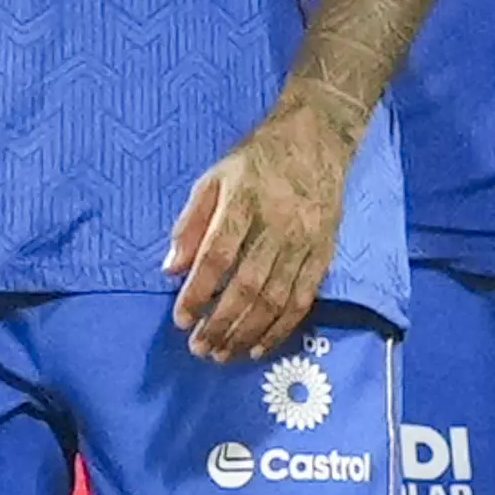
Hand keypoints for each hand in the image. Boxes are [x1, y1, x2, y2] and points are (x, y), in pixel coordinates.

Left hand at [163, 94, 356, 362]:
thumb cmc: (255, 161)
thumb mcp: (213, 178)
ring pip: (276, 299)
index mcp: (244, 202)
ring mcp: (304, 242)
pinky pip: (303, 300)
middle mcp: (277, 225)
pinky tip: (258, 347)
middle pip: (248, 285)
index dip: (199, 291)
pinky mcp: (324, 254)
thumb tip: (171, 269)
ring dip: (247, 332)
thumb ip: (190, 223)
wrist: (315, 140)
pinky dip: (280, 328)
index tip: (181, 319)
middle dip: (222, 323)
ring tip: (223, 354)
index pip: (217, 256)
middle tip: (199, 348)